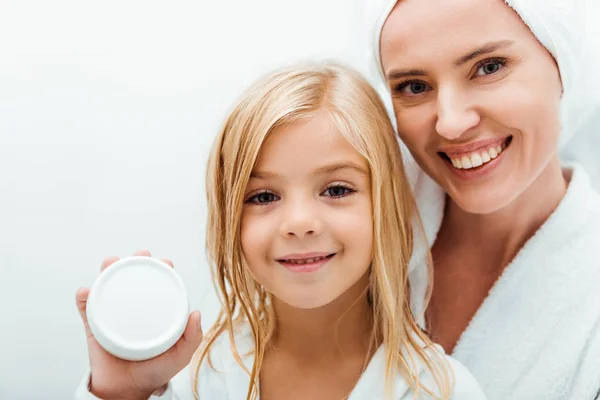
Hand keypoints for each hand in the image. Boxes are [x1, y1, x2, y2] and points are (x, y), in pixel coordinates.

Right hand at [75, 250, 202, 399]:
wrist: (127, 390)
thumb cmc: (155, 371)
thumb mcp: (180, 355)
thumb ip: (191, 337)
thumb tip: (196, 313)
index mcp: (154, 309)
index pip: (159, 282)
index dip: (162, 267)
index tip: (166, 262)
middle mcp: (133, 306)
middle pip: (133, 276)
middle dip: (136, 260)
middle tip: (141, 255)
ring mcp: (112, 313)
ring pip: (107, 284)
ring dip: (108, 269)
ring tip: (111, 262)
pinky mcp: (93, 325)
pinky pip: (86, 307)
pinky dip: (83, 296)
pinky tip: (86, 291)